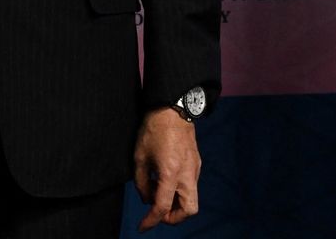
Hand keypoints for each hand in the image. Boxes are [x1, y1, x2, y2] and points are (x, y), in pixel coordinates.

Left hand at [132, 108, 200, 230]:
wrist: (173, 108)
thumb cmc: (154, 130)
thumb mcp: (139, 158)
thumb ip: (142, 183)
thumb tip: (147, 198)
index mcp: (171, 172)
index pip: (162, 207)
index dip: (151, 221)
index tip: (142, 227)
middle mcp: (187, 173)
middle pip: (189, 210)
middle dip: (173, 218)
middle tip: (157, 213)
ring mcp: (194, 168)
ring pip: (192, 199)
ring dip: (176, 204)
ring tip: (158, 193)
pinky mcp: (196, 163)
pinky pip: (190, 186)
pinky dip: (178, 192)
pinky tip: (164, 181)